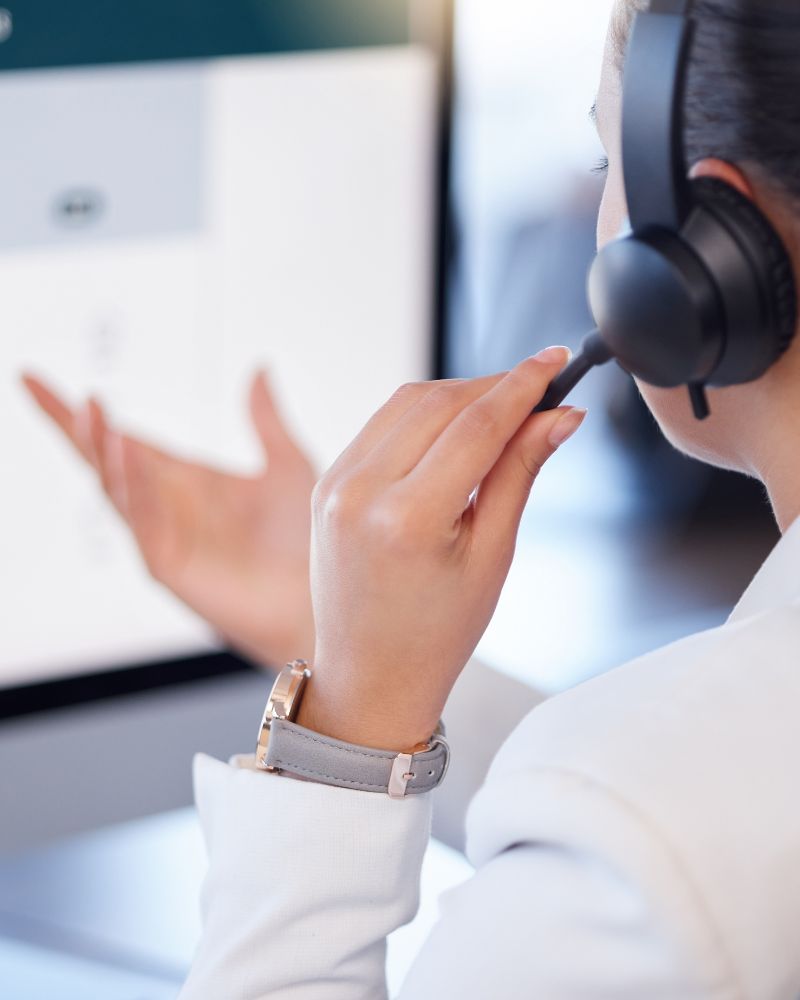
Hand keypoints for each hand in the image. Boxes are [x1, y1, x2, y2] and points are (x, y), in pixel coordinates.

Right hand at [22, 371, 316, 666]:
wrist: (321, 597)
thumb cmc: (305, 540)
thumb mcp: (287, 464)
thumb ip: (266, 419)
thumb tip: (260, 365)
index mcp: (184, 480)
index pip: (122, 438)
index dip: (80, 413)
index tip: (32, 376)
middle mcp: (164, 505)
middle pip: (103, 460)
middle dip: (75, 426)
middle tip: (42, 385)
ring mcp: (162, 536)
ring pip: (114, 488)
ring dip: (101, 449)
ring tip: (92, 409)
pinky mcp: (169, 566)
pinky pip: (142, 522)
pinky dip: (133, 487)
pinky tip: (129, 452)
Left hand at [298, 347, 585, 750]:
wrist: (371, 675)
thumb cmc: (435, 633)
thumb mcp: (492, 556)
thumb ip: (519, 474)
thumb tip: (558, 418)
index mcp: (407, 519)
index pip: (476, 425)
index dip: (523, 386)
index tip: (555, 362)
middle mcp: (361, 493)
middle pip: (439, 402)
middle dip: (494, 386)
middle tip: (539, 389)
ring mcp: (335, 485)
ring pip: (406, 403)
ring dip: (458, 394)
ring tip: (503, 409)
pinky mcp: (325, 483)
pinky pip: (380, 424)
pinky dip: (422, 414)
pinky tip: (454, 426)